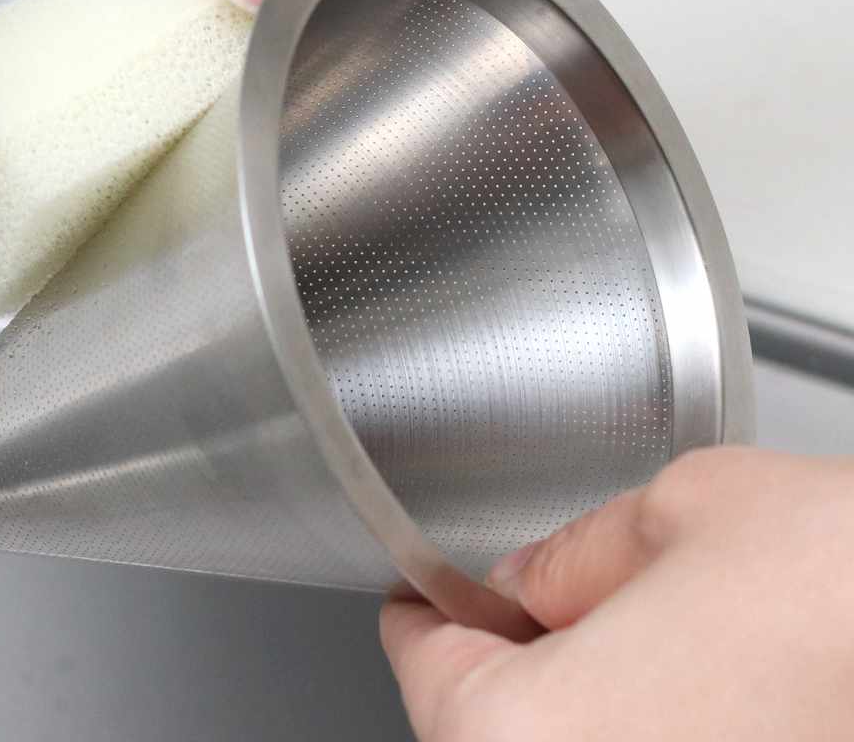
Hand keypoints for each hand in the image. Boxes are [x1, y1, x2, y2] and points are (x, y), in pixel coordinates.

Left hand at [381, 447, 853, 740]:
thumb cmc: (853, 588)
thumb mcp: (685, 514)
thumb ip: (577, 552)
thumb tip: (535, 578)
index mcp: (523, 738)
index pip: (421, 667)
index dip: (429, 606)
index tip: (431, 588)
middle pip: (487, 727)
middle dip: (509, 658)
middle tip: (541, 598)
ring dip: (586, 704)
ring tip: (638, 640)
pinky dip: (653, 728)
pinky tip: (705, 696)